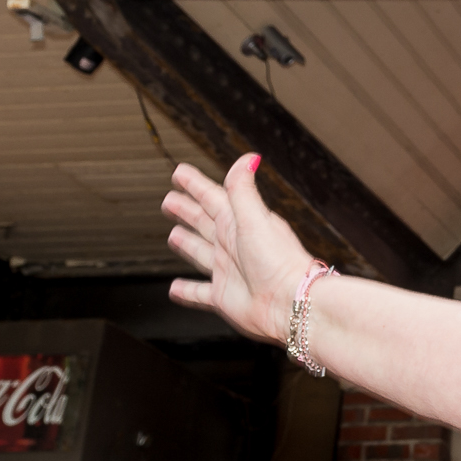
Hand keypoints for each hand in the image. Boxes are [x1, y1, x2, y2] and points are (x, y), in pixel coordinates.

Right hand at [163, 155, 314, 342]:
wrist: (291, 303)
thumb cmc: (279, 261)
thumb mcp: (256, 218)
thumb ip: (244, 190)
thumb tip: (248, 157)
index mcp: (239, 223)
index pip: (212, 197)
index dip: (195, 185)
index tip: (179, 172)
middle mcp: (233, 246)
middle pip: (203, 222)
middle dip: (186, 211)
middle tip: (169, 200)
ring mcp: (227, 271)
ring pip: (200, 253)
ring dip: (186, 243)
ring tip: (174, 235)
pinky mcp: (223, 297)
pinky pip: (199, 293)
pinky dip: (186, 291)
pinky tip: (175, 289)